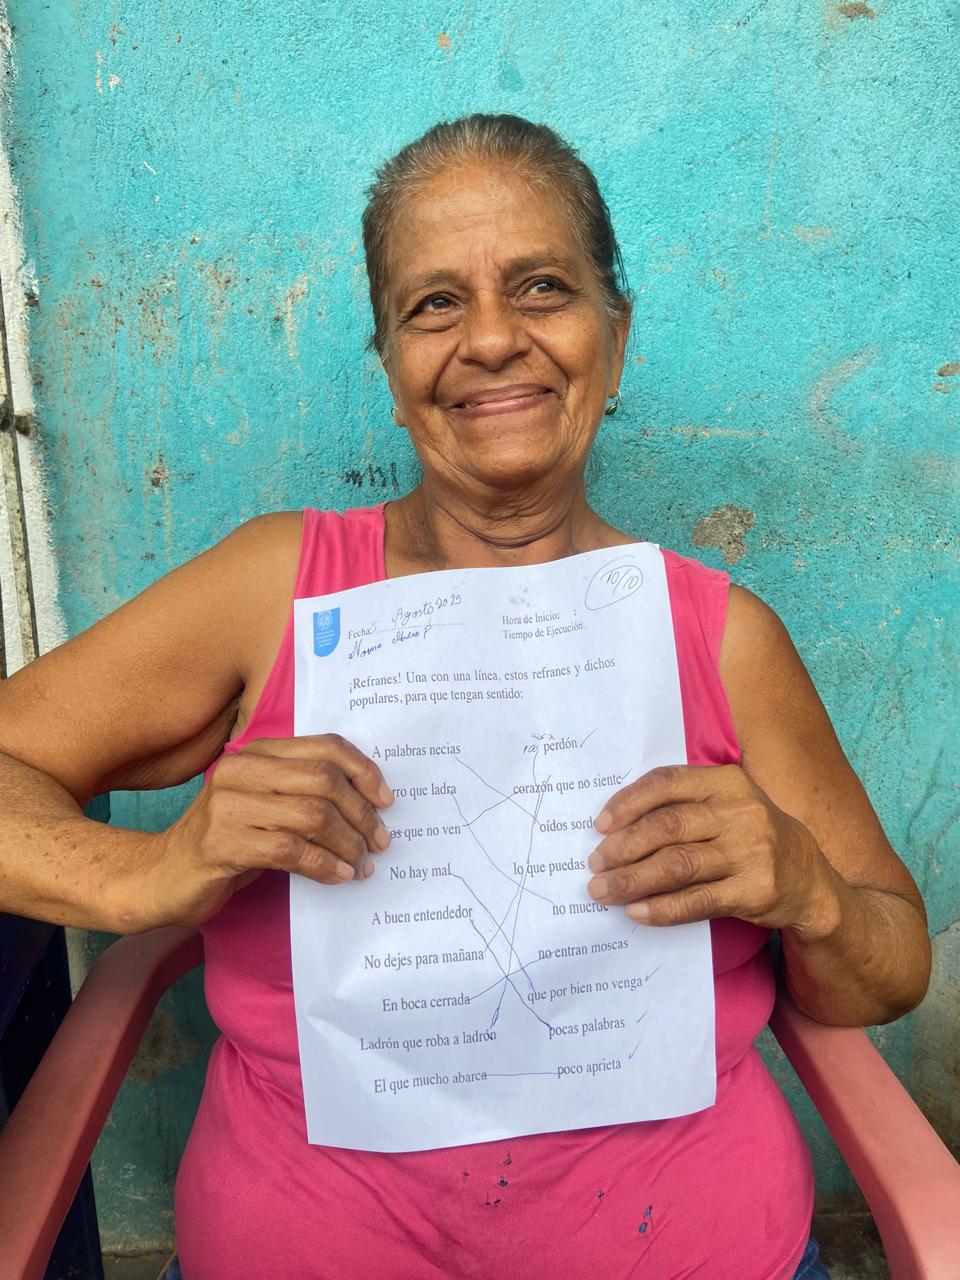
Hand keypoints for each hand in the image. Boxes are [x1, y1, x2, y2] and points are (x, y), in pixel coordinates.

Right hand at [144, 735, 392, 926]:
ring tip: (361, 863)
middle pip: (324, 781)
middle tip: (379, 842)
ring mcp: (228, 805)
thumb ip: (304, 794)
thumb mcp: (265, 806)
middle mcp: (241, 769)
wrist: (159, 876)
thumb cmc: (225, 842)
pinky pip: (290, 850)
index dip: (364, 771)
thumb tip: (370, 805)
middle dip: (361, 814)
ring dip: (347, 844)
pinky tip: (338, 877)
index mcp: (257, 753)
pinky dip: (323, 865)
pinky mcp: (221, 844)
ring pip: (311, 815)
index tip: (386, 801)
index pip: (326, 747)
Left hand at [586, 764, 839, 937]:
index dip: (629, 802)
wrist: (809, 879)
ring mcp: (751, 853)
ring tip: (604, 890)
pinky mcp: (755, 891)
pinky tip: (636, 912)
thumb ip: (683, 805)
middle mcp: (741, 813)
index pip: (667, 782)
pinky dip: (661, 908)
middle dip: (623, 846)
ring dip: (633, 879)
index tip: (600, 824)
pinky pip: (698, 901)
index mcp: (727, 782)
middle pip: (667, 826)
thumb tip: (615, 826)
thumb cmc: (750, 837)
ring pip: (678, 865)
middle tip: (594, 863)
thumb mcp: (727, 805)